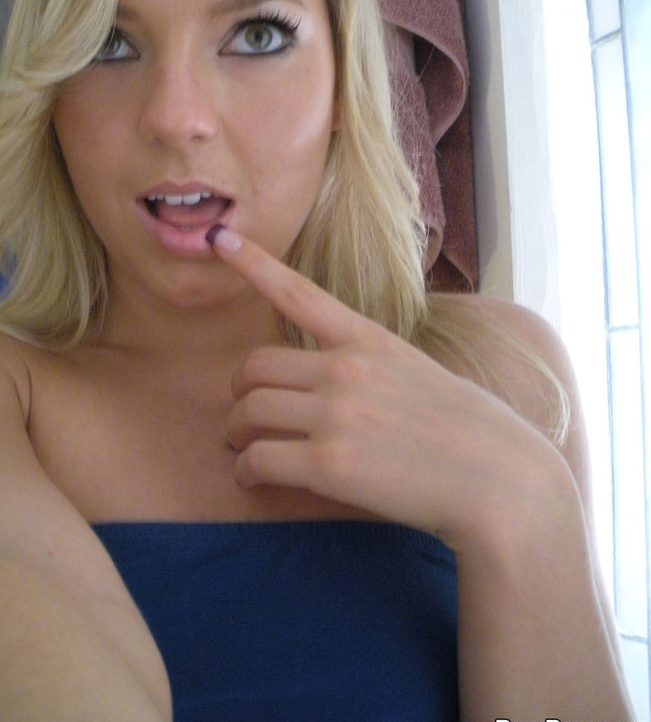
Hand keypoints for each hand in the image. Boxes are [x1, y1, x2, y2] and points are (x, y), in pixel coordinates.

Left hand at [207, 225, 563, 552]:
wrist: (500, 481)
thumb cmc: (469, 429)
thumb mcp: (419, 371)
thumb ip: (369, 366)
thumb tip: (328, 382)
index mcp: (369, 340)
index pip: (300, 293)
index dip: (255, 264)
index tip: (222, 240)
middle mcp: (346, 369)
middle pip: (255, 367)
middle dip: (239, 392)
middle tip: (241, 415)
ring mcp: (336, 415)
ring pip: (249, 411)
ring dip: (235, 432)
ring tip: (241, 448)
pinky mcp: (329, 463)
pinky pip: (258, 458)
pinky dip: (246, 469)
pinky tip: (252, 477)